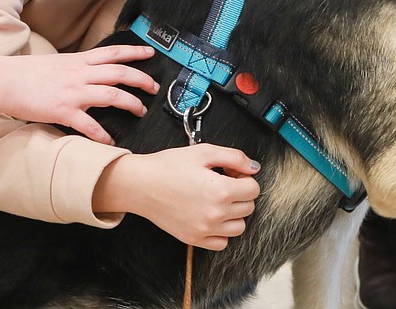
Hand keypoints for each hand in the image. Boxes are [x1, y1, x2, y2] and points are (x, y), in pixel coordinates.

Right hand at [1, 45, 159, 144]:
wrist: (3, 81)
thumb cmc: (25, 73)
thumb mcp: (56, 62)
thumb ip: (75, 67)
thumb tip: (89, 71)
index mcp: (78, 61)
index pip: (113, 52)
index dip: (135, 52)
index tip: (150, 53)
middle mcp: (80, 74)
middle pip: (121, 73)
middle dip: (142, 79)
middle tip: (154, 87)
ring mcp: (73, 92)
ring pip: (112, 95)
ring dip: (131, 103)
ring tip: (140, 111)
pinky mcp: (64, 111)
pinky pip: (89, 124)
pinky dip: (102, 135)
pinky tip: (110, 141)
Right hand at [94, 144, 260, 249]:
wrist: (140, 184)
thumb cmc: (168, 167)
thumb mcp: (204, 151)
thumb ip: (235, 157)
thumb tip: (253, 167)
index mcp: (221, 190)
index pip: (254, 189)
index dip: (245, 178)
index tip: (233, 174)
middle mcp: (215, 214)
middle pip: (248, 207)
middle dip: (241, 193)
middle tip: (224, 183)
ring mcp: (205, 230)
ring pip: (239, 227)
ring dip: (234, 214)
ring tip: (218, 201)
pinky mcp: (193, 239)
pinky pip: (222, 243)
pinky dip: (221, 232)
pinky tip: (211, 216)